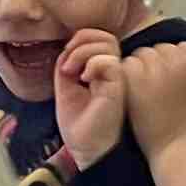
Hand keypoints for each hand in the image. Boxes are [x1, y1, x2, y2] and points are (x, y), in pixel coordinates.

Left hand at [54, 30, 129, 169]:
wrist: (86, 149)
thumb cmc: (80, 124)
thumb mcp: (66, 87)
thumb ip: (68, 64)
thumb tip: (69, 47)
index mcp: (103, 70)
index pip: (98, 39)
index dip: (79, 40)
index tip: (65, 63)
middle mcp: (114, 71)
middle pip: (105, 35)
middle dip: (80, 41)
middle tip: (68, 64)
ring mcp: (119, 77)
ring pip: (108, 43)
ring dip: (82, 52)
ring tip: (73, 72)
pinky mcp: (120, 85)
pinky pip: (109, 61)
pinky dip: (92, 64)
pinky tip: (84, 80)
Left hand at [121, 39, 185, 157]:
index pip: (183, 48)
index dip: (177, 63)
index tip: (174, 80)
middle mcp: (181, 60)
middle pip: (162, 49)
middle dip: (158, 65)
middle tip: (155, 88)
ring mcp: (158, 69)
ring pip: (142, 55)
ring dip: (141, 70)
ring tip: (143, 93)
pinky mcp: (136, 80)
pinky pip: (127, 65)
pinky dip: (127, 77)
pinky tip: (132, 95)